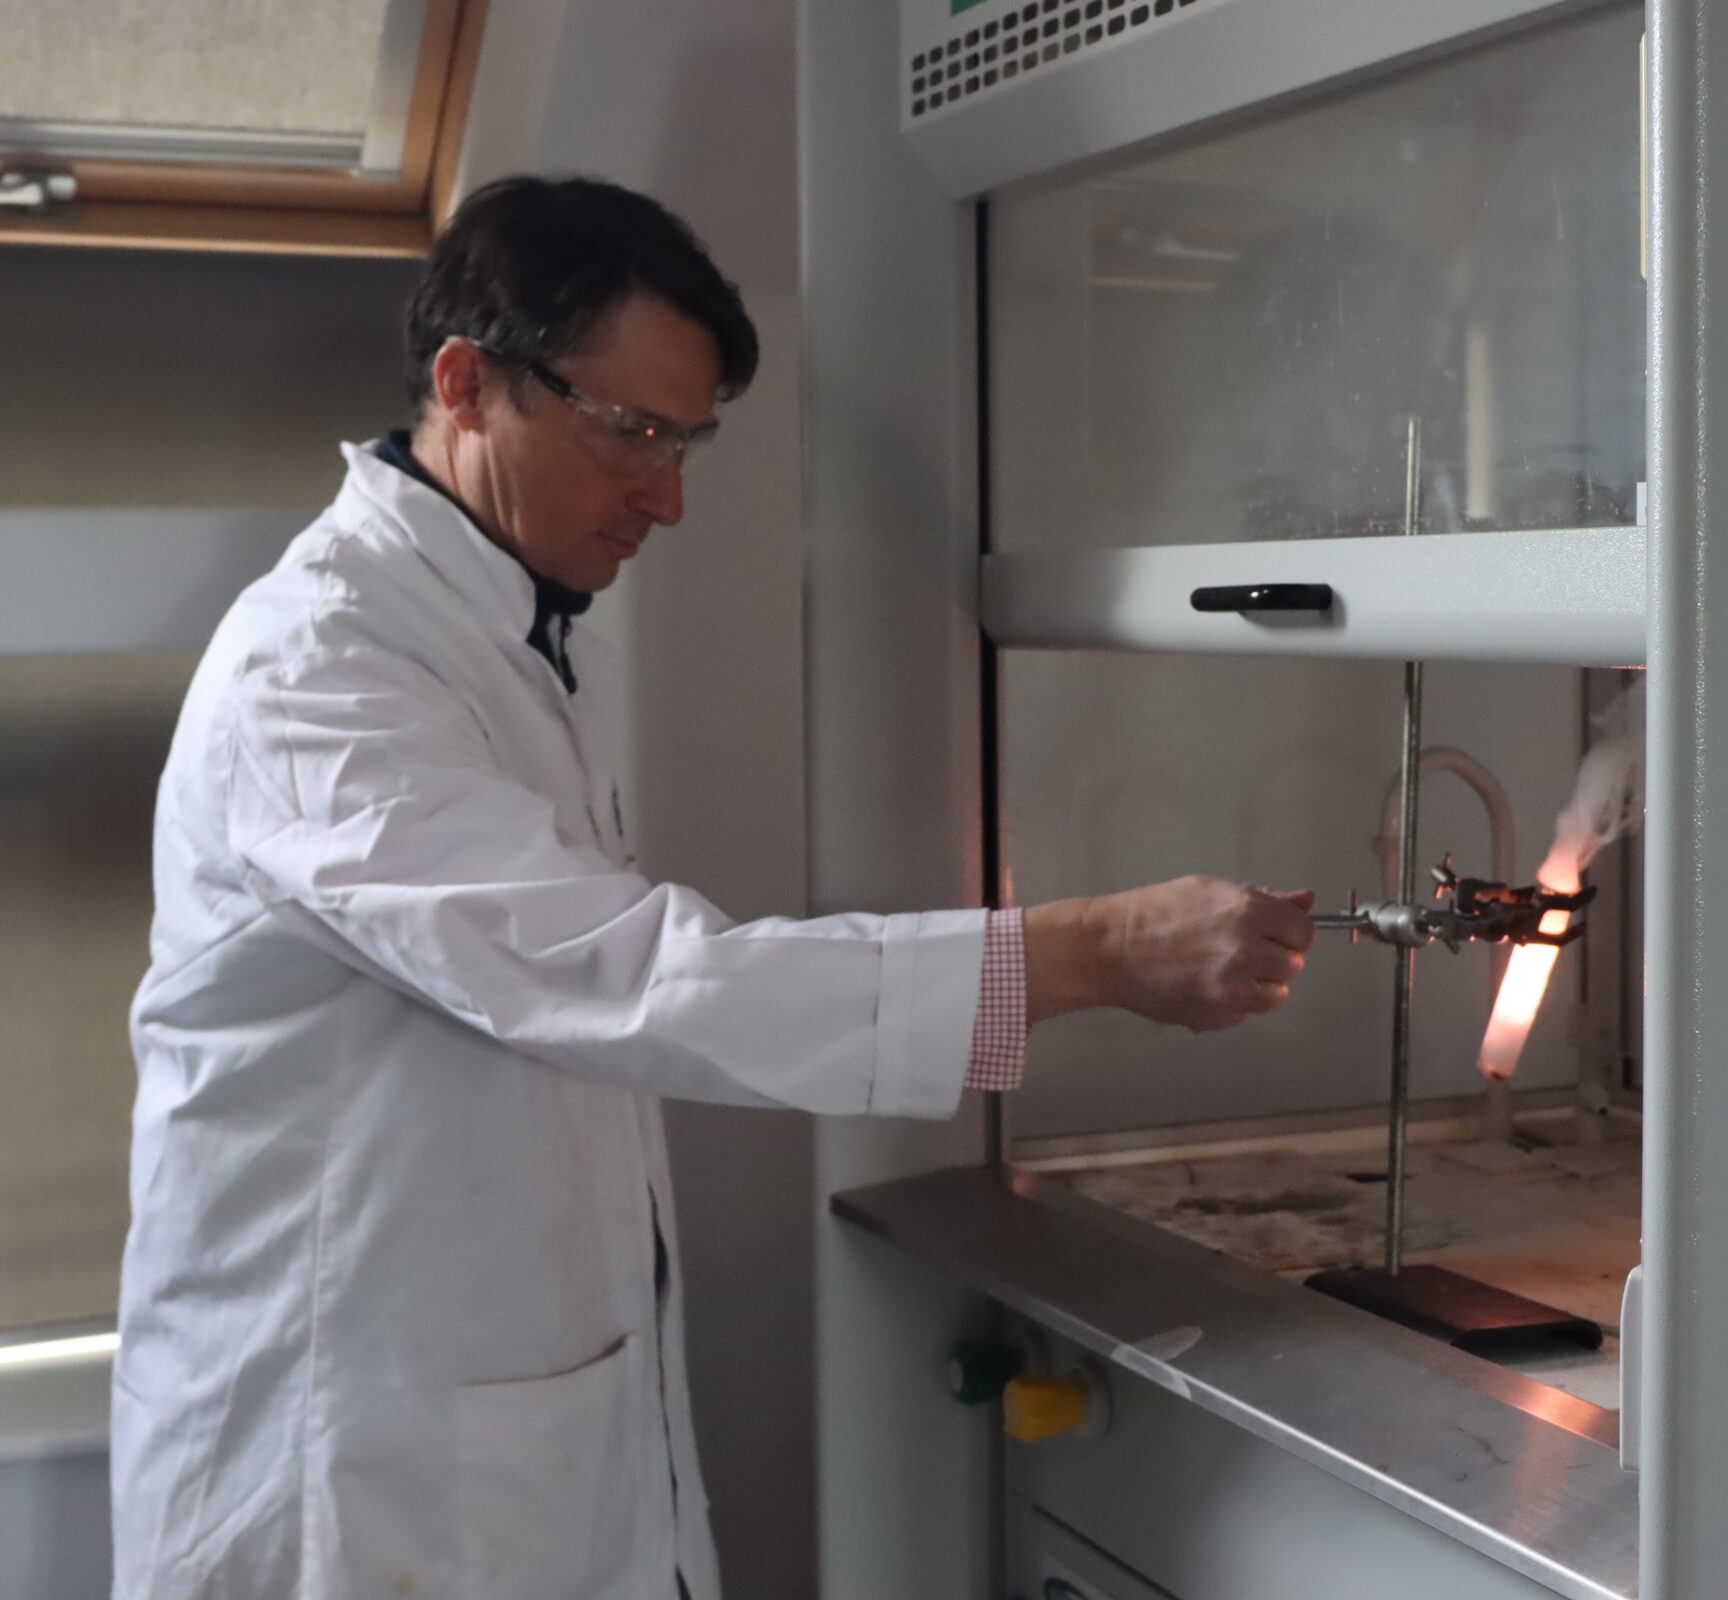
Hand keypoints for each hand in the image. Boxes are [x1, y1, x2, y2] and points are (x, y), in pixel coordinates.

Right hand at [1023, 878, 1314, 1032]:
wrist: (1110, 947)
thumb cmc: (1152, 916)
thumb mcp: (1211, 891)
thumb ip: (1266, 899)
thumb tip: (1307, 900)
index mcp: (1248, 907)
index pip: (1304, 930)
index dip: (1290, 936)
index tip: (1275, 939)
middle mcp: (1247, 943)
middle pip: (1294, 964)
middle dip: (1273, 962)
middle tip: (1238, 955)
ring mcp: (1235, 979)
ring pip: (1277, 993)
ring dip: (1257, 987)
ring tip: (1221, 974)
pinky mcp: (1219, 1008)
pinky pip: (1250, 1013)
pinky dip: (1237, 1007)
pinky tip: (1208, 989)